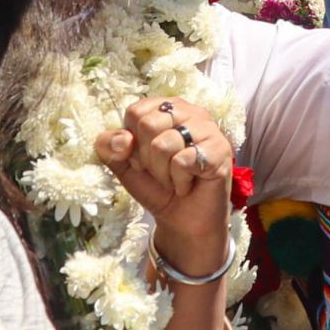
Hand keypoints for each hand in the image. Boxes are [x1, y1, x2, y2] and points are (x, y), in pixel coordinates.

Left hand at [95, 95, 232, 277]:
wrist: (182, 221)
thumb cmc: (156, 187)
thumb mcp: (123, 165)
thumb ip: (110, 146)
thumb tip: (122, 139)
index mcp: (166, 108)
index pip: (135, 112)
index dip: (132, 142)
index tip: (144, 159)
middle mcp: (190, 112)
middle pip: (148, 125)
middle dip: (147, 159)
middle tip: (162, 171)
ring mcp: (208, 129)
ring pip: (164, 144)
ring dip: (163, 174)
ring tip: (175, 179)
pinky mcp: (220, 149)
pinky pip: (183, 161)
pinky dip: (179, 181)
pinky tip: (189, 184)